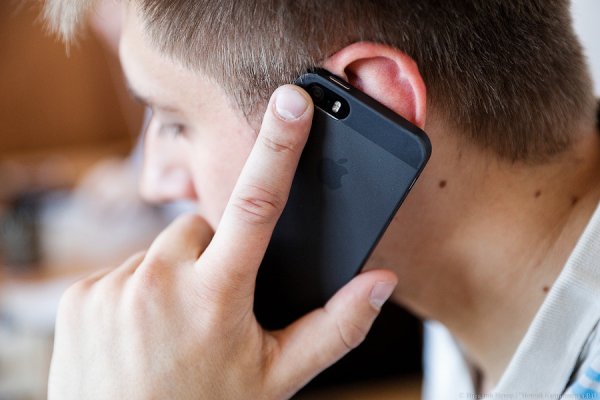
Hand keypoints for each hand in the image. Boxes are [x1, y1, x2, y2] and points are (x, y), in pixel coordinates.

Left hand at [48, 85, 397, 399]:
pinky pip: (123, 270)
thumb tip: (380, 283)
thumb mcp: (278, 376)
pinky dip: (138, 290)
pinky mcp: (80, 296)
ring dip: (176, 275)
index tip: (292, 101)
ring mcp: (115, 288)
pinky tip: (143, 330)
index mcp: (217, 296)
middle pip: (204, 228)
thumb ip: (336, 326)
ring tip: (175, 325)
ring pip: (163, 250)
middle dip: (217, 254)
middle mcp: (160, 282)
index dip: (280, 147)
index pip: (258, 205)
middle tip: (214, 305)